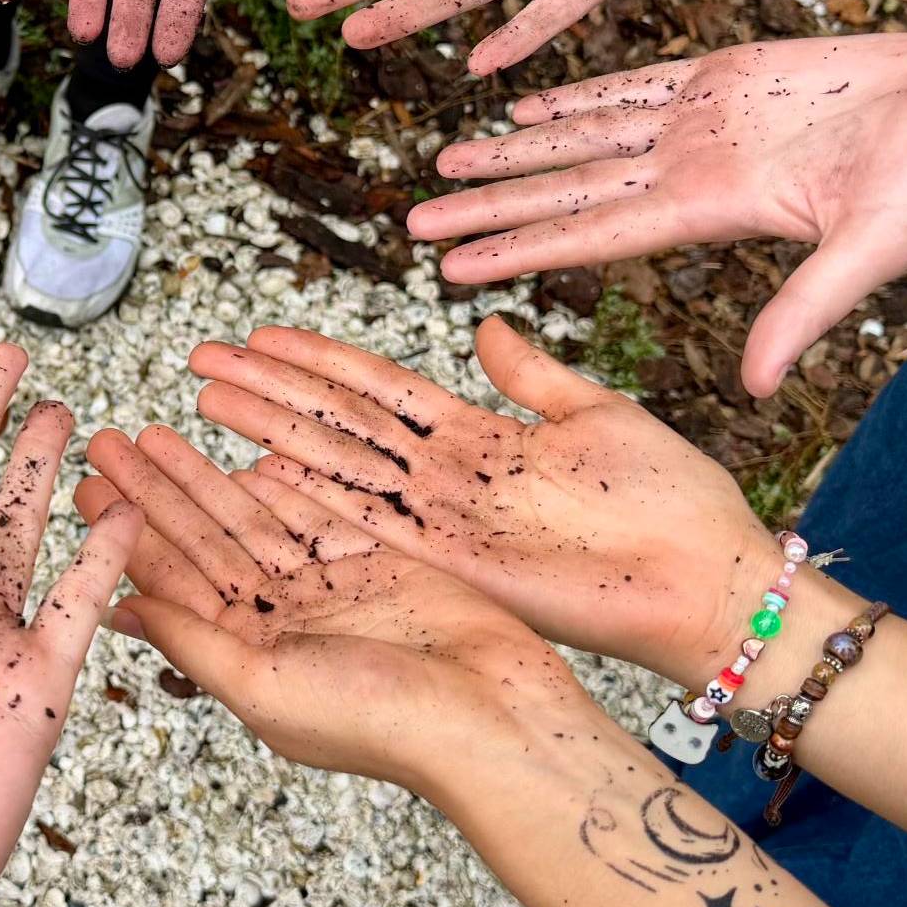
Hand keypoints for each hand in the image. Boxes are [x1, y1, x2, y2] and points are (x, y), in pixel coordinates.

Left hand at [75, 428, 597, 793]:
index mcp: (244, 657)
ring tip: (154, 432)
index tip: (84, 486)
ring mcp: (328, 590)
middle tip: (104, 441)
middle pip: (201, 542)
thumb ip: (192, 642)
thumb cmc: (378, 720)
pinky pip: (317, 512)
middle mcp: (279, 622)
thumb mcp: (263, 684)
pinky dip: (282, 483)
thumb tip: (114, 612)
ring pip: (250, 519)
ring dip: (203, 477)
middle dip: (153, 492)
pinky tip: (244, 454)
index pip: (169, 583)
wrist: (490, 716)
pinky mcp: (377, 562)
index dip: (127, 533)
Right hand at [184, 318, 779, 686]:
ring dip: (269, 433)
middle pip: (338, 422)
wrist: (706, 580)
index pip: (380, 388)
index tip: (261, 335)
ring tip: (207, 401)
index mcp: (481, 438)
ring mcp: (443, 521)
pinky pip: (367, 521)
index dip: (318, 360)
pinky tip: (257, 468)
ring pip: (337, 464)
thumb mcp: (599, 414)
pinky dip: (310, 496)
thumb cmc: (671, 501)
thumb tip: (486, 326)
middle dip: (269, 391)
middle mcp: (447, 479)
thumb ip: (533, 377)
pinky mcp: (451, 561)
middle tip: (200, 361)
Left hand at [411, 33, 906, 395]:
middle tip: (413, 218)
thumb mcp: (868, 252)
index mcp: (712, 211)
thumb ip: (804, 312)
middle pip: (566, 191)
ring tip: (446, 158)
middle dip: (491, 204)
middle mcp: (691, 171)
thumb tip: (755, 388)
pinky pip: (629, 85)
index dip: (518, 247)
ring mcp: (703, 124)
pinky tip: (520, 102)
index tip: (449, 265)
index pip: (590, 236)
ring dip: (516, 150)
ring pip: (583, 136)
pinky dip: (573, 92)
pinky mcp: (724, 74)